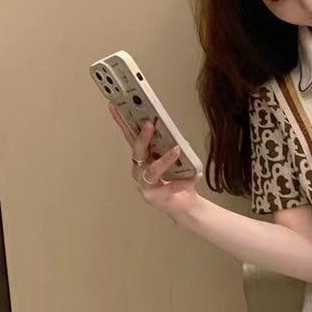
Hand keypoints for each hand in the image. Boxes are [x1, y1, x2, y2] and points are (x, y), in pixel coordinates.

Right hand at [109, 105, 201, 220]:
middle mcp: (139, 170)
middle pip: (138, 152)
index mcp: (142, 158)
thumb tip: (173, 131)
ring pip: (151, 170)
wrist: (185, 205)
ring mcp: (145, 185)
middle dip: (143, 137)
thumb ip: (171, 147)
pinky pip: (170, 186)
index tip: (115, 106)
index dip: (121, 122)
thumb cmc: (177, 180)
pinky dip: (185, 180)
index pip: (130, 137)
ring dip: (165, 159)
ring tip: (177, 149)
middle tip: (150, 124)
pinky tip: (196, 176)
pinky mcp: (154, 198)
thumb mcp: (176, 160)